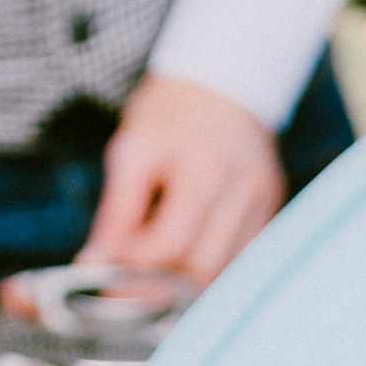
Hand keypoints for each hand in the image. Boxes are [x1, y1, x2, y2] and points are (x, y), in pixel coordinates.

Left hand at [77, 74, 284, 286]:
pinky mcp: (271, 211)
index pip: (170, 243)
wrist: (222, 79)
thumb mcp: (132, 146)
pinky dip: (209, 268)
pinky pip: (241, 261)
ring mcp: (262, 202)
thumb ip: (117, 210)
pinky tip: (185, 256)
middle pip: (202, 268)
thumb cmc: (170, 110)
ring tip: (151, 270)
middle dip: (159, 286)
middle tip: (123, 282)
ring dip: (184, 284)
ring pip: (225, 274)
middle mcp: (239, 188)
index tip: (102, 271)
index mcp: (201, 165)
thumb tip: (94, 262)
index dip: (133, 269)